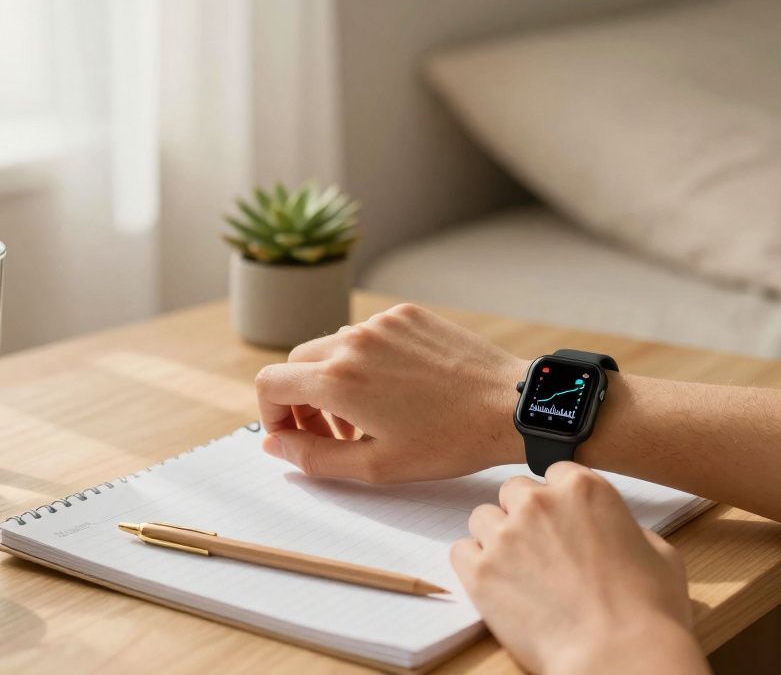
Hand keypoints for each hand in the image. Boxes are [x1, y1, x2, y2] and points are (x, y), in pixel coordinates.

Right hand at [254, 303, 526, 482]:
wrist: (510, 407)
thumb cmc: (448, 442)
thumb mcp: (374, 465)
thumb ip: (313, 457)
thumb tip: (273, 445)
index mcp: (338, 379)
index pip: (270, 383)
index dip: (272, 415)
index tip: (294, 437)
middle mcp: (353, 340)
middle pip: (298, 364)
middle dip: (303, 401)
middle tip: (333, 435)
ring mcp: (382, 323)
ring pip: (333, 348)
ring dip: (335, 381)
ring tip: (369, 418)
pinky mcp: (408, 315)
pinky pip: (369, 334)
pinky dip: (368, 360)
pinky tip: (399, 390)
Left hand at [451, 463, 707, 674]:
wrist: (619, 656)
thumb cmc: (647, 613)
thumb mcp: (660, 554)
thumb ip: (628, 528)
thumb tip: (617, 532)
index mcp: (584, 489)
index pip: (555, 473)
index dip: (560, 501)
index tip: (564, 522)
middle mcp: (539, 502)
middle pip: (514, 491)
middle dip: (525, 515)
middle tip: (541, 549)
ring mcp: (505, 535)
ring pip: (483, 518)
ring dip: (497, 539)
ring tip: (518, 571)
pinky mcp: (480, 571)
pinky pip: (460, 551)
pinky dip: (474, 565)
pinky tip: (497, 584)